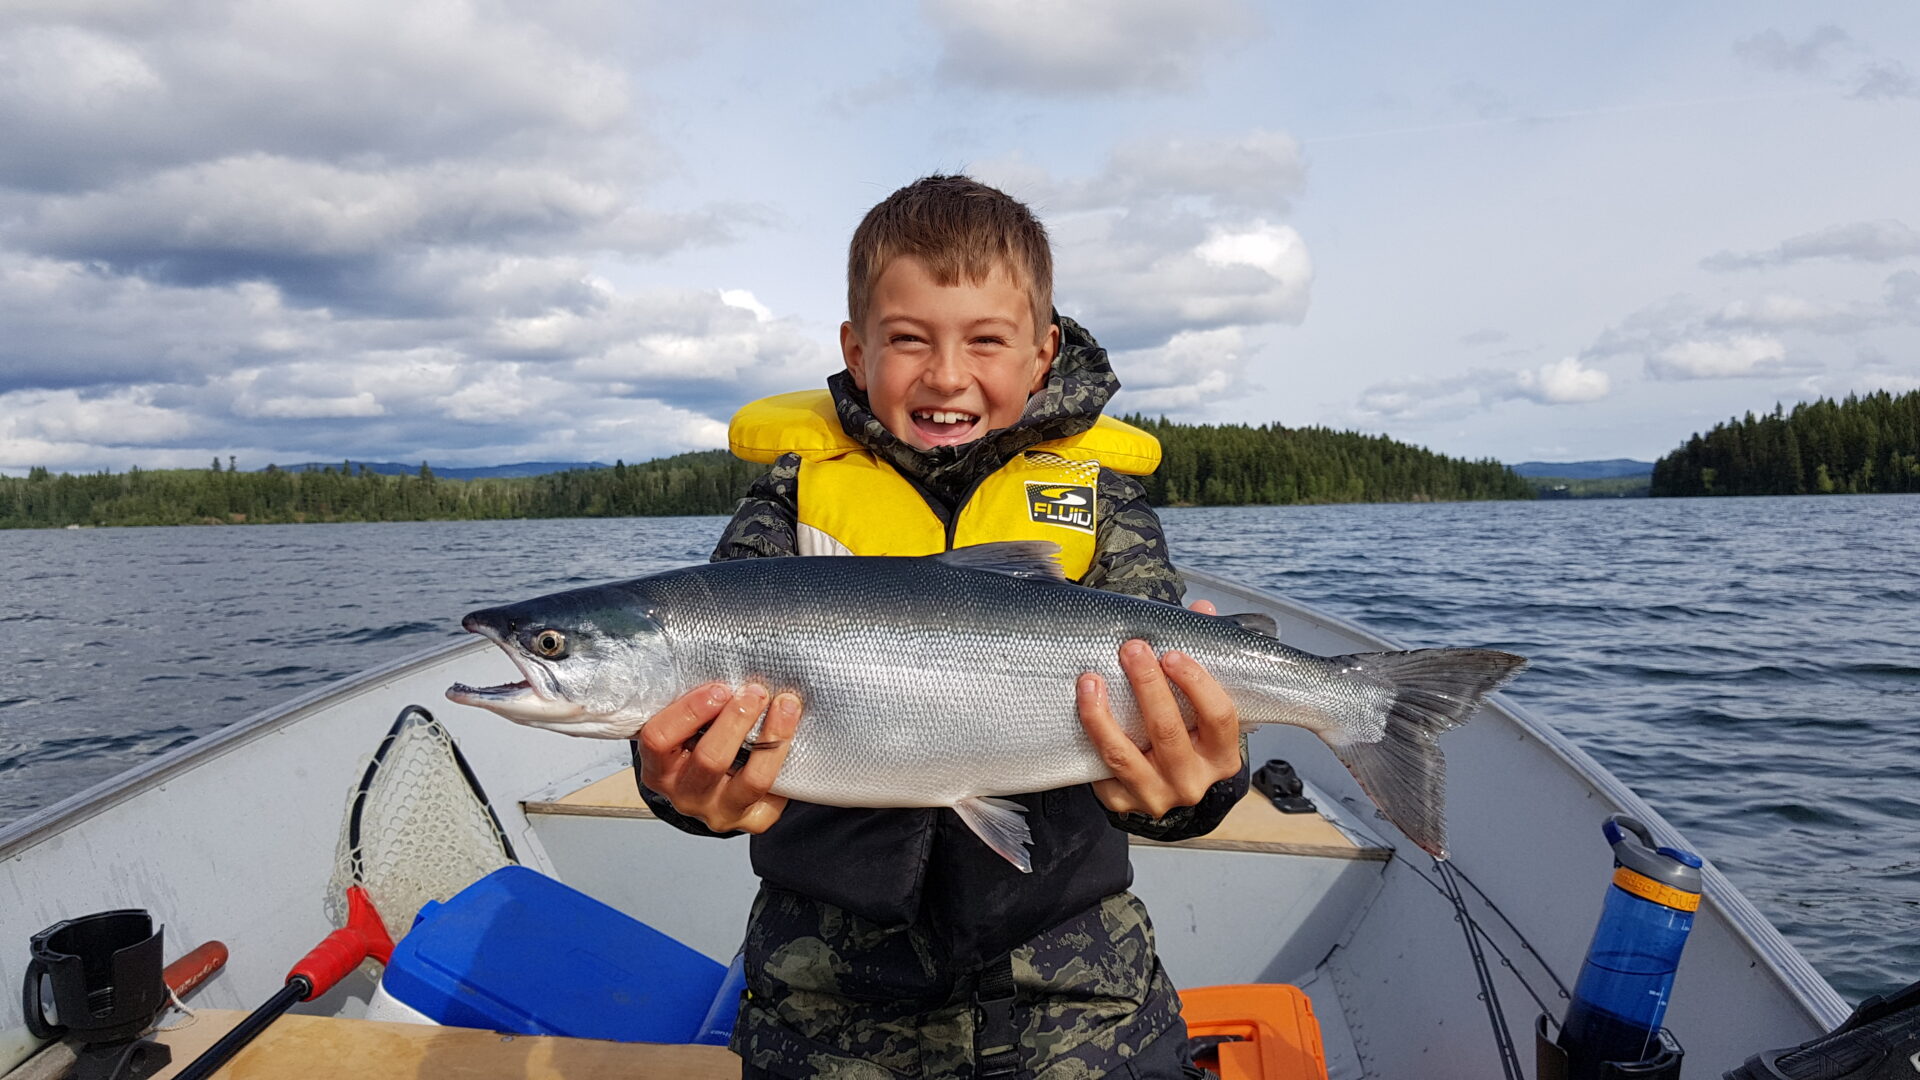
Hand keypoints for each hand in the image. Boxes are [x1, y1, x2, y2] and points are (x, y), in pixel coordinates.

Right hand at [635, 682, 802, 833]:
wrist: (711, 789)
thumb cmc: (696, 743)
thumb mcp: (683, 727)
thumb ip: (695, 704)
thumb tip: (725, 659)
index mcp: (658, 768)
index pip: (659, 740)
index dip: (689, 711)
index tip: (719, 687)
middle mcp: (685, 795)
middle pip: (709, 760)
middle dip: (737, 721)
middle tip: (756, 692)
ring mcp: (719, 812)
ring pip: (751, 780)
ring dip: (772, 738)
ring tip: (785, 706)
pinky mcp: (752, 821)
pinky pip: (774, 794)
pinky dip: (784, 761)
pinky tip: (791, 737)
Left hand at [1077, 600, 1242, 817]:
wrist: (1165, 782)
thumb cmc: (1187, 730)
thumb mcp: (1201, 701)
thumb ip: (1203, 655)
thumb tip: (1202, 610)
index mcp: (1222, 755)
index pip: (1219, 717)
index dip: (1197, 683)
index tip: (1172, 653)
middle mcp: (1193, 782)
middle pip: (1168, 731)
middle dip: (1147, 685)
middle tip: (1131, 649)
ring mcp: (1157, 796)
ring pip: (1124, 754)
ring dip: (1103, 714)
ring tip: (1091, 679)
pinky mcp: (1123, 803)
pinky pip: (1101, 769)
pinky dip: (1089, 738)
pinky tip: (1082, 709)